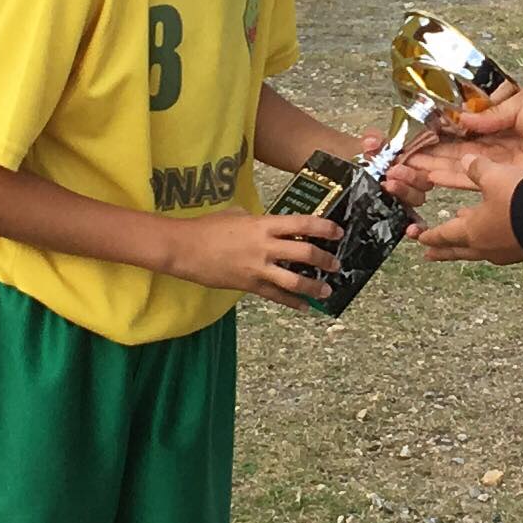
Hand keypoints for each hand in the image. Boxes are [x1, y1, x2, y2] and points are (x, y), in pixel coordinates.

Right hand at [166, 205, 343, 304]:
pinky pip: (275, 296)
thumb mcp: (235, 214)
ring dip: (314, 287)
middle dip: (325, 260)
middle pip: (305, 254)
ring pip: (294, 281)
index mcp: (263, 225)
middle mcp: (265, 246)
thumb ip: (256, 219)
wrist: (184, 248)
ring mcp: (257, 268)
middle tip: (336, 264)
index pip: (302, 224)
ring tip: (327, 290)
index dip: (324, 228)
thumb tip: (267, 223)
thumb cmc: (207, 227)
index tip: (337, 231)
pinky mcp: (248, 285)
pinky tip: (305, 307)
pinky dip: (292, 303)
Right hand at [391, 86, 522, 198]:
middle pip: (453, 151)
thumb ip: (490, 113)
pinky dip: (447, 179)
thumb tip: (462, 118)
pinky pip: (469, 180)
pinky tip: (426, 179)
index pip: (462, 131)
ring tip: (404, 170)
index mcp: (498, 125)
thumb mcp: (520, 103)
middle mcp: (494, 147)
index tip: (415, 136)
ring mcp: (496, 166)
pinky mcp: (501, 181)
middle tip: (400, 158)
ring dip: (429, 168)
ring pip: (455, 167)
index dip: (438, 135)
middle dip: (426, 154)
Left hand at [410, 149, 522, 265]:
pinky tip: (494, 232)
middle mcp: (485, 246)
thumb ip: (477, 169)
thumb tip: (467, 160)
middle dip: (441, 251)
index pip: (443, 235)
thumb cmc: (519, 200)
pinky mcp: (521, 250)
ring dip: (466, 245)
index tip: (417, 237)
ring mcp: (505, 251)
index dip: (429, 235)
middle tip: (428, 255)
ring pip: (478, 250)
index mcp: (472, 231)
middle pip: (457, 250)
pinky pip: (497, 247)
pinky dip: (488, 240)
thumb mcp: (494, 177)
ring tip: (461, 240)